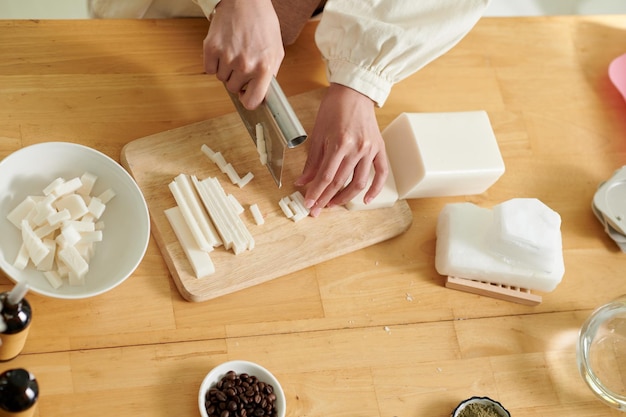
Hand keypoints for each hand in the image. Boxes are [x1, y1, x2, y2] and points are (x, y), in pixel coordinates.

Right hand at [202, 0, 283, 109]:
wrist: (245, 1)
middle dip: (238, 78)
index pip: (253, 101)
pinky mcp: (211, 48)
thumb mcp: (276, 51)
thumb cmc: (262, 23)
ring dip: (226, 69)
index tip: (247, 96)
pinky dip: (214, 62)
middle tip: (242, 61)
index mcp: (264, 67)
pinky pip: (209, 69)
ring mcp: (227, 57)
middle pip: (234, 88)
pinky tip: (223, 49)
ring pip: (221, 78)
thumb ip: (270, 75)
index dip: (248, 100)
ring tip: (234, 51)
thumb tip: (262, 95)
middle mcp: (245, 65)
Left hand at [295, 84, 388, 216]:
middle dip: (326, 198)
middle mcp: (356, 148)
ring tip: (333, 204)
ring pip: (359, 182)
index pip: (326, 176)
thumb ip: (312, 161)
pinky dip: (375, 189)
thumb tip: (302, 181)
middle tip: (317, 209)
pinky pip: (381, 173)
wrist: (355, 92)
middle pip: (340, 182)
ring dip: (345, 197)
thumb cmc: (334, 109)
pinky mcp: (379, 149)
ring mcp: (370, 150)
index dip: (316, 192)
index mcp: (339, 143)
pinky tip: (366, 199)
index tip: (308, 203)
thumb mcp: (317, 133)